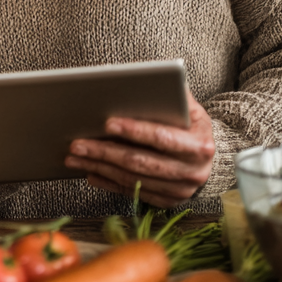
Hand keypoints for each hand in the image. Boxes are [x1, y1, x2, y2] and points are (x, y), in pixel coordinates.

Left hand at [64, 91, 214, 208]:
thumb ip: (169, 95)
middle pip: (141, 162)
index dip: (134, 130)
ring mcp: (181, 190)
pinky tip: (90, 172)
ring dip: (100, 167)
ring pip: (132, 179)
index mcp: (199, 145)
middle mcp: (193, 172)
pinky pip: (133, 192)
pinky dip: (108, 182)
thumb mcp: (188, 107)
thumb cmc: (189, 124)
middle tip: (77, 143)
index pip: (162, 137)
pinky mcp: (169, 201)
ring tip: (75, 157)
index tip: (107, 123)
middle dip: (105, 152)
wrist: (205, 155)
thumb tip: (141, 79)